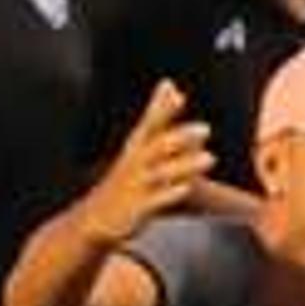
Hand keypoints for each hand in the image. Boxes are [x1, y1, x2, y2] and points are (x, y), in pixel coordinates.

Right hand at [83, 83, 214, 247]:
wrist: (93, 218)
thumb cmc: (125, 178)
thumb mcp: (139, 145)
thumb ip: (158, 118)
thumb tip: (172, 86)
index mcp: (136, 148)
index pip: (148, 124)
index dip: (160, 108)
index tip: (174, 91)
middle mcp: (134, 164)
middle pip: (156, 146)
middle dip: (180, 137)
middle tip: (206, 130)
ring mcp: (135, 186)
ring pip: (160, 173)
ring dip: (184, 165)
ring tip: (211, 158)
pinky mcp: (136, 208)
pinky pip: (154, 200)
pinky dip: (169, 193)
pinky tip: (187, 187)